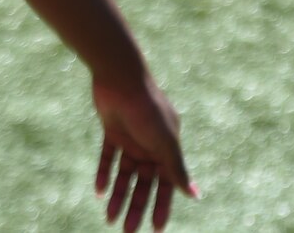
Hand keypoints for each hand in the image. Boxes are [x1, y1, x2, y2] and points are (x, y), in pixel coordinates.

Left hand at [92, 75, 196, 232]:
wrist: (120, 77)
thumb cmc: (148, 108)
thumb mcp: (165, 142)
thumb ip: (177, 169)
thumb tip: (194, 195)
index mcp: (167, 149)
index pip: (166, 185)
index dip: (162, 207)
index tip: (156, 229)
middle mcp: (150, 146)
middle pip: (144, 184)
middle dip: (137, 207)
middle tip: (128, 231)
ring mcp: (131, 139)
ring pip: (124, 175)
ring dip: (118, 197)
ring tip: (110, 219)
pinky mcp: (112, 130)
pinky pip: (107, 158)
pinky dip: (104, 175)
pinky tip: (100, 192)